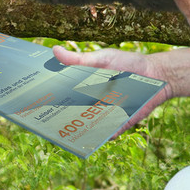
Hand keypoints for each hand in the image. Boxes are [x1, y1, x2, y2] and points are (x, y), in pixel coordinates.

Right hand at [52, 45, 172, 132]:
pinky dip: (99, 136)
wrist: (156, 74)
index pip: (65, 96)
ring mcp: (106, 115)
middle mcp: (93, 103)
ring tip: (61, 132)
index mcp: (87, 87)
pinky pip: (107, 133)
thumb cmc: (127, 64)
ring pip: (87, 126)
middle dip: (58, 117)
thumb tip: (55, 50)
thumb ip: (79, 59)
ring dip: (76, 130)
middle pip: (73, 114)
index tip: (33, 101)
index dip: (51, 99)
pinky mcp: (120, 123)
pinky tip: (90, 138)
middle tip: (41, 118)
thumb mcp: (101, 58)